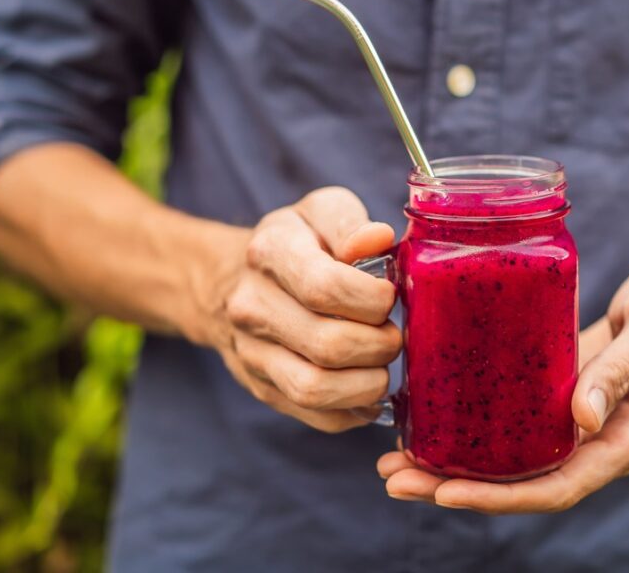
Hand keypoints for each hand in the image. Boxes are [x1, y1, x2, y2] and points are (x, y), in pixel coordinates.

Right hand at [190, 186, 399, 432]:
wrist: (233, 280)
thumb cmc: (298, 242)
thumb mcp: (321, 212)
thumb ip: (350, 223)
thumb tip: (378, 240)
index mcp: (271, 252)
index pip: (325, 287)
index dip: (372, 299)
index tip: (390, 296)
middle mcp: (252, 306)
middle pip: (327, 345)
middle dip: (379, 345)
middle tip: (394, 335)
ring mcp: (252, 352)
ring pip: (314, 389)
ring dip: (367, 385)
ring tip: (384, 367)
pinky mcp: (262, 387)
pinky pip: (314, 415)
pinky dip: (353, 410)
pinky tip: (369, 390)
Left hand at [377, 261, 628, 512]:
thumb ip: (621, 367)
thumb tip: (580, 418)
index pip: (560, 486)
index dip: (501, 497)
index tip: (445, 493)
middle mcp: (602, 443)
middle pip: (527, 485)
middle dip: (461, 490)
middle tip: (396, 480)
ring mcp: (582, 426)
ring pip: (515, 463)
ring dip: (456, 467)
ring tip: (395, 462)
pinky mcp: (564, 402)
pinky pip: (516, 431)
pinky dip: (474, 433)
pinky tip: (433, 422)